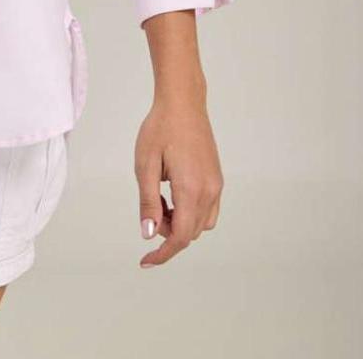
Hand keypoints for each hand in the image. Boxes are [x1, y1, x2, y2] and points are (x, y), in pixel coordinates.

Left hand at [134, 96, 223, 267]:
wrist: (183, 103)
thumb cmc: (160, 129)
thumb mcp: (145, 164)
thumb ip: (148, 202)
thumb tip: (148, 234)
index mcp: (191, 189)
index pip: (181, 237)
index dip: (163, 253)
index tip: (146, 261)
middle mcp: (209, 191)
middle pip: (191, 233)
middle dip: (168, 233)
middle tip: (149, 210)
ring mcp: (217, 185)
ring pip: (201, 223)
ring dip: (180, 223)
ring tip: (160, 198)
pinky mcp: (217, 178)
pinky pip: (207, 209)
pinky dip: (190, 212)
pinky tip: (172, 193)